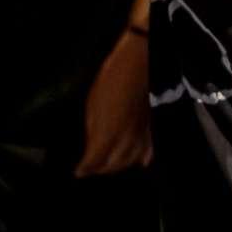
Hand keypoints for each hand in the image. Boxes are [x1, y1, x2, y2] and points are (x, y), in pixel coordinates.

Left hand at [76, 24, 152, 176]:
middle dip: (101, 169)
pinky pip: (149, 148)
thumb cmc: (111, 78)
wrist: (139, 60)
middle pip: (114, 165)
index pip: (95, 161)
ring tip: (110, 166)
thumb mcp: (92, 104)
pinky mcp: (151, 124)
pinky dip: (143, 157)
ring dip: (119, 165)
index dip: (86, 168)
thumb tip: (91, 147)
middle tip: (92, 169)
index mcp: (108, 133)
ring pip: (132, 159)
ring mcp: (142, 132)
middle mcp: (127, 138)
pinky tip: (141, 162)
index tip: (79, 171)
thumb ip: (93, 130)